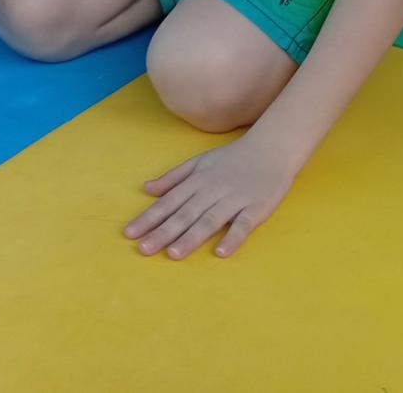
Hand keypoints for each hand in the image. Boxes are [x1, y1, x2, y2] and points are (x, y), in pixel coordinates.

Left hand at [123, 136, 297, 259]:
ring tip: (173, 254)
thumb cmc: (233, 157)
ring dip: (191, 237)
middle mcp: (213, 190)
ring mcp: (235, 199)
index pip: (169, 202)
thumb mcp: (200, 161)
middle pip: (185, 214)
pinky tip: (220, 252)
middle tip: (143, 249)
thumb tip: (146, 189)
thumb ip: (173, 176)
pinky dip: (232, 238)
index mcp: (198, 180)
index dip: (149, 217)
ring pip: (210, 220)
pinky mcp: (256, 208)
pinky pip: (243, 225)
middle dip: (163, 232)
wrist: (272, 148)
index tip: (130, 233)